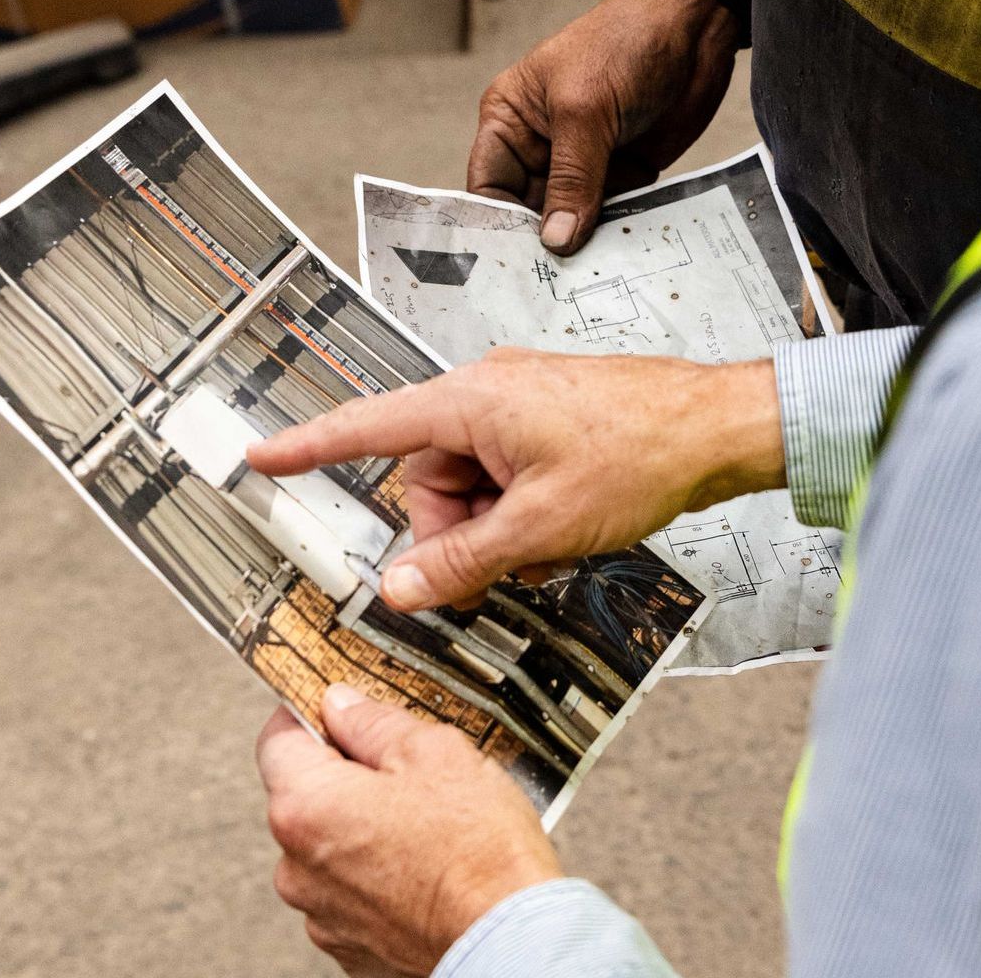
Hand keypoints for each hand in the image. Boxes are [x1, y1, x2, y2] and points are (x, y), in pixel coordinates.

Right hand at [246, 349, 784, 609]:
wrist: (720, 428)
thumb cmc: (640, 455)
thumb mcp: (541, 526)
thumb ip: (463, 561)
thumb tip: (401, 590)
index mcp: (470, 400)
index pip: (368, 426)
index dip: (310, 446)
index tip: (260, 457)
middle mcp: (487, 391)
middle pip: (428, 478)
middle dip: (454, 531)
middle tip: (500, 564)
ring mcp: (520, 404)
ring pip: (471, 485)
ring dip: (495, 526)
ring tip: (548, 543)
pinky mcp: (548, 419)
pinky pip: (506, 474)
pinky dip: (521, 510)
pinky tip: (563, 528)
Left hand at [258, 687, 561, 975]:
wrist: (512, 942)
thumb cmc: (479, 854)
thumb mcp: (435, 753)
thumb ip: (374, 722)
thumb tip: (343, 705)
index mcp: (306, 807)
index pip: (278, 739)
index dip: (310, 714)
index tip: (338, 708)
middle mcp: (297, 868)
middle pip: (307, 797)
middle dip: (350, 777)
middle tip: (410, 770)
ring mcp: (322, 915)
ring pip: (332, 848)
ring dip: (366, 830)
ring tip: (430, 828)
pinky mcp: (351, 949)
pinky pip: (354, 894)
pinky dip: (381, 877)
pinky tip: (428, 867)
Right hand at [469, 0, 739, 254]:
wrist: (693, 28)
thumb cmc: (624, 43)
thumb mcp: (586, 109)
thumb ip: (572, 177)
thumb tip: (556, 240)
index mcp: (510, 120)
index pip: (488, 186)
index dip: (495, 227)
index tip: (510, 269)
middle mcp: (540, 147)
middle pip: (528, 214)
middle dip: (541, 245)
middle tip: (553, 290)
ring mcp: (583, 164)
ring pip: (571, 222)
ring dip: (584, 245)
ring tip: (590, 280)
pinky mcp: (623, 175)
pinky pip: (611, 217)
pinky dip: (618, 233)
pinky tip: (624, 256)